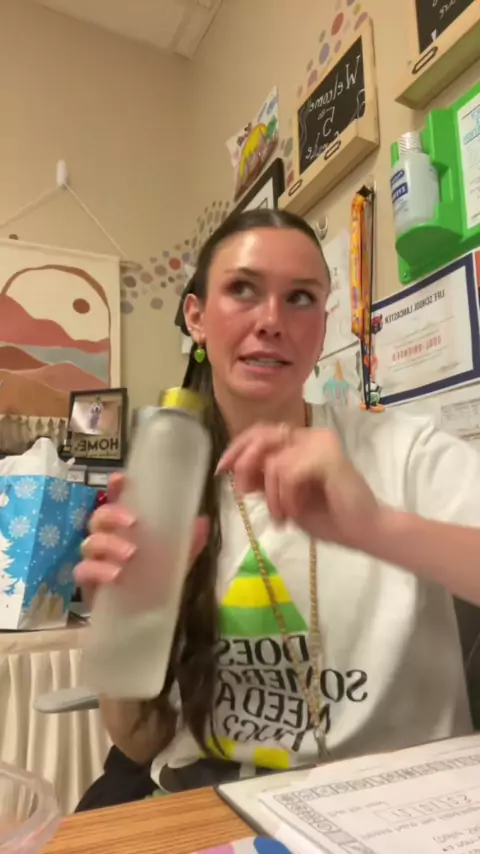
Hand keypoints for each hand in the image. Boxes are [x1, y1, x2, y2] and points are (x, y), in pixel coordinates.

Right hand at [76, 472, 208, 606]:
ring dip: (109, 544)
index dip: (115, 486)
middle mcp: (107, 537)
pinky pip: (83, 570)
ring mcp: (95, 558)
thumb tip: (202, 521)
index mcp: (125, 526)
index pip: (116, 499)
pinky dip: (98, 570)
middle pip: (99, 516)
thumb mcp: (176, 560)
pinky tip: (115, 575)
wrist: (141, 617)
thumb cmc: (154, 579)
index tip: (120, 479)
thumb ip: (188, 543)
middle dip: (113, 515)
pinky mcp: (87, 582)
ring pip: (90, 542)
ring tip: (130, 555)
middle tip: (133, 523)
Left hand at [217, 423, 381, 549]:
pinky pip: (288, 473)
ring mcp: (320, 443)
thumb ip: (264, 483)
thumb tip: (234, 472)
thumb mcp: (284, 499)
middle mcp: (311, 436)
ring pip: (273, 461)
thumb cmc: (329, 517)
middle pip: (263, 436)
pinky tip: (295, 512)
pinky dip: (285, 497)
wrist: (364, 531)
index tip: (222, 471)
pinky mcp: (327, 456)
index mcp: (302, 442)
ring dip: (272, 496)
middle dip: (245, 464)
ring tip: (283, 517)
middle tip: (242, 493)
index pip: (261, 432)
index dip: (238, 448)